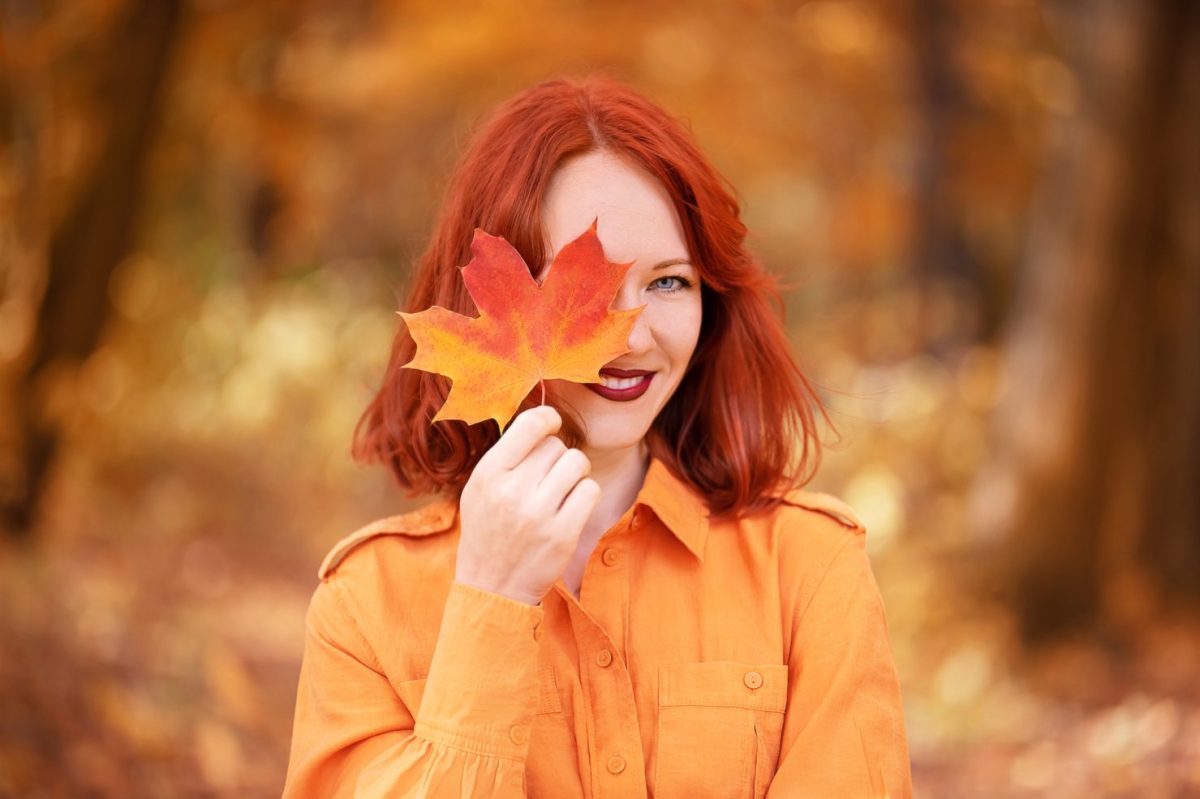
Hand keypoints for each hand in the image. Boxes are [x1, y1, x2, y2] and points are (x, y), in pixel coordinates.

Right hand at [455, 406, 600, 604]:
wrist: (492, 587)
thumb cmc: (489, 530)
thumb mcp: (479, 489)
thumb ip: (506, 455)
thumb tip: (543, 419)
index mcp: (489, 474)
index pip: (530, 424)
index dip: (547, 418)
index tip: (551, 424)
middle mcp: (513, 491)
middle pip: (557, 445)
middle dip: (556, 458)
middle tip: (547, 478)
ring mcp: (539, 513)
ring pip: (577, 463)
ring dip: (574, 474)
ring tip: (560, 490)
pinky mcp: (563, 533)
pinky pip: (590, 490)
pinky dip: (585, 495)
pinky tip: (571, 507)